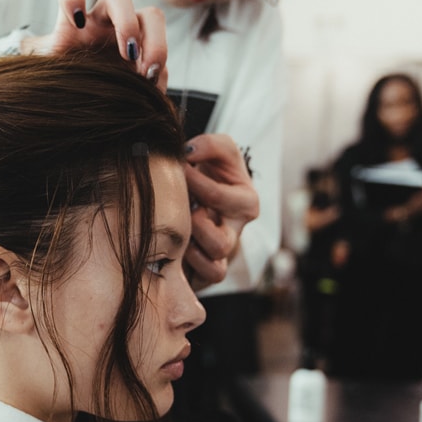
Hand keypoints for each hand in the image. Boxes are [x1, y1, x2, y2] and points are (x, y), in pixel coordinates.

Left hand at [21, 0, 167, 88]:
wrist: (86, 102)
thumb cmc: (63, 80)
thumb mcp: (46, 71)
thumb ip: (36, 57)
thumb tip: (23, 51)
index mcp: (76, 19)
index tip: (75, 20)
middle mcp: (105, 20)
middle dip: (126, 21)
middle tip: (128, 53)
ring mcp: (132, 35)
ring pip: (152, 18)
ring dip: (155, 43)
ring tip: (147, 74)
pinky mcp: (149, 58)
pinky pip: (161, 58)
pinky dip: (160, 75)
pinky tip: (152, 92)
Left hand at [182, 134, 260, 289]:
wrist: (204, 195)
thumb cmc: (212, 172)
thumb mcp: (218, 151)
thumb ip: (209, 145)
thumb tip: (188, 153)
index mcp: (246, 202)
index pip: (217, 197)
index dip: (191, 182)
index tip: (175, 169)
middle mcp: (237, 231)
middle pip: (220, 242)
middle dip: (191, 224)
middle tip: (177, 206)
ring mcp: (225, 253)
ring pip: (213, 266)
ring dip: (190, 247)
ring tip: (178, 230)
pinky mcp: (210, 270)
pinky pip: (206, 276)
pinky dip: (190, 266)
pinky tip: (176, 247)